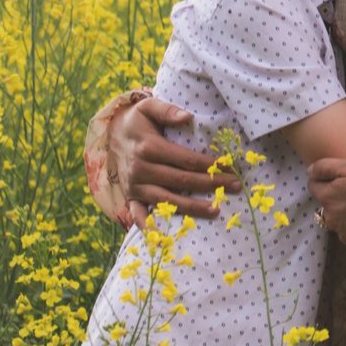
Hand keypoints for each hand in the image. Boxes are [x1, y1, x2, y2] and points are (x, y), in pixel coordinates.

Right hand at [109, 96, 240, 224]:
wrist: (111, 134)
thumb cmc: (137, 121)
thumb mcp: (148, 107)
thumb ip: (168, 110)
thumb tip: (187, 117)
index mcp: (149, 147)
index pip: (186, 160)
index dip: (210, 165)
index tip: (230, 168)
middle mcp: (141, 169)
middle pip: (181, 181)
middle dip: (210, 185)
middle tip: (235, 187)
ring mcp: (135, 186)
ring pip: (167, 201)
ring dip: (192, 208)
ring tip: (215, 210)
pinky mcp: (130, 197)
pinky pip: (139, 215)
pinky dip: (150, 227)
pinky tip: (166, 238)